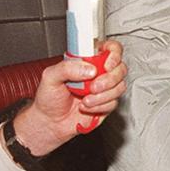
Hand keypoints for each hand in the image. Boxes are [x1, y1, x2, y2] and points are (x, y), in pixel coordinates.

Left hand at [11, 41, 126, 155]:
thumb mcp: (50, 76)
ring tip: (85, 99)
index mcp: (86, 60)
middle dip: (109, 79)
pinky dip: (99, 106)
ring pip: (120, 86)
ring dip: (102, 95)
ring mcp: (104, 88)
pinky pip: (114, 102)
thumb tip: (89, 69)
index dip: (114, 54)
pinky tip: (86, 106)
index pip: (110, 48)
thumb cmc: (48, 98)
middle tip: (92, 86)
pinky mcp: (107, 104)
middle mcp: (98, 73)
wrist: (50, 122)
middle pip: (120, 68)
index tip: (106, 64)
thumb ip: (67, 68)